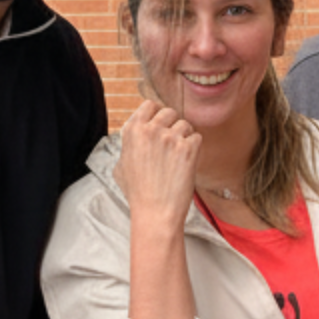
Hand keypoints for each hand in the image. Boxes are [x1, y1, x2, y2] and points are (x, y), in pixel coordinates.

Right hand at [115, 100, 199, 227]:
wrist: (155, 213)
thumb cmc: (137, 193)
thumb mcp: (120, 166)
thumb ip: (128, 146)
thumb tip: (134, 137)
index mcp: (132, 130)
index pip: (150, 105)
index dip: (157, 115)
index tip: (161, 127)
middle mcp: (150, 130)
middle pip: (170, 112)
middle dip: (173, 126)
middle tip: (172, 146)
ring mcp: (170, 138)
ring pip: (186, 125)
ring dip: (185, 139)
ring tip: (177, 160)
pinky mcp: (187, 148)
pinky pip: (197, 138)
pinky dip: (195, 150)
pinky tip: (185, 165)